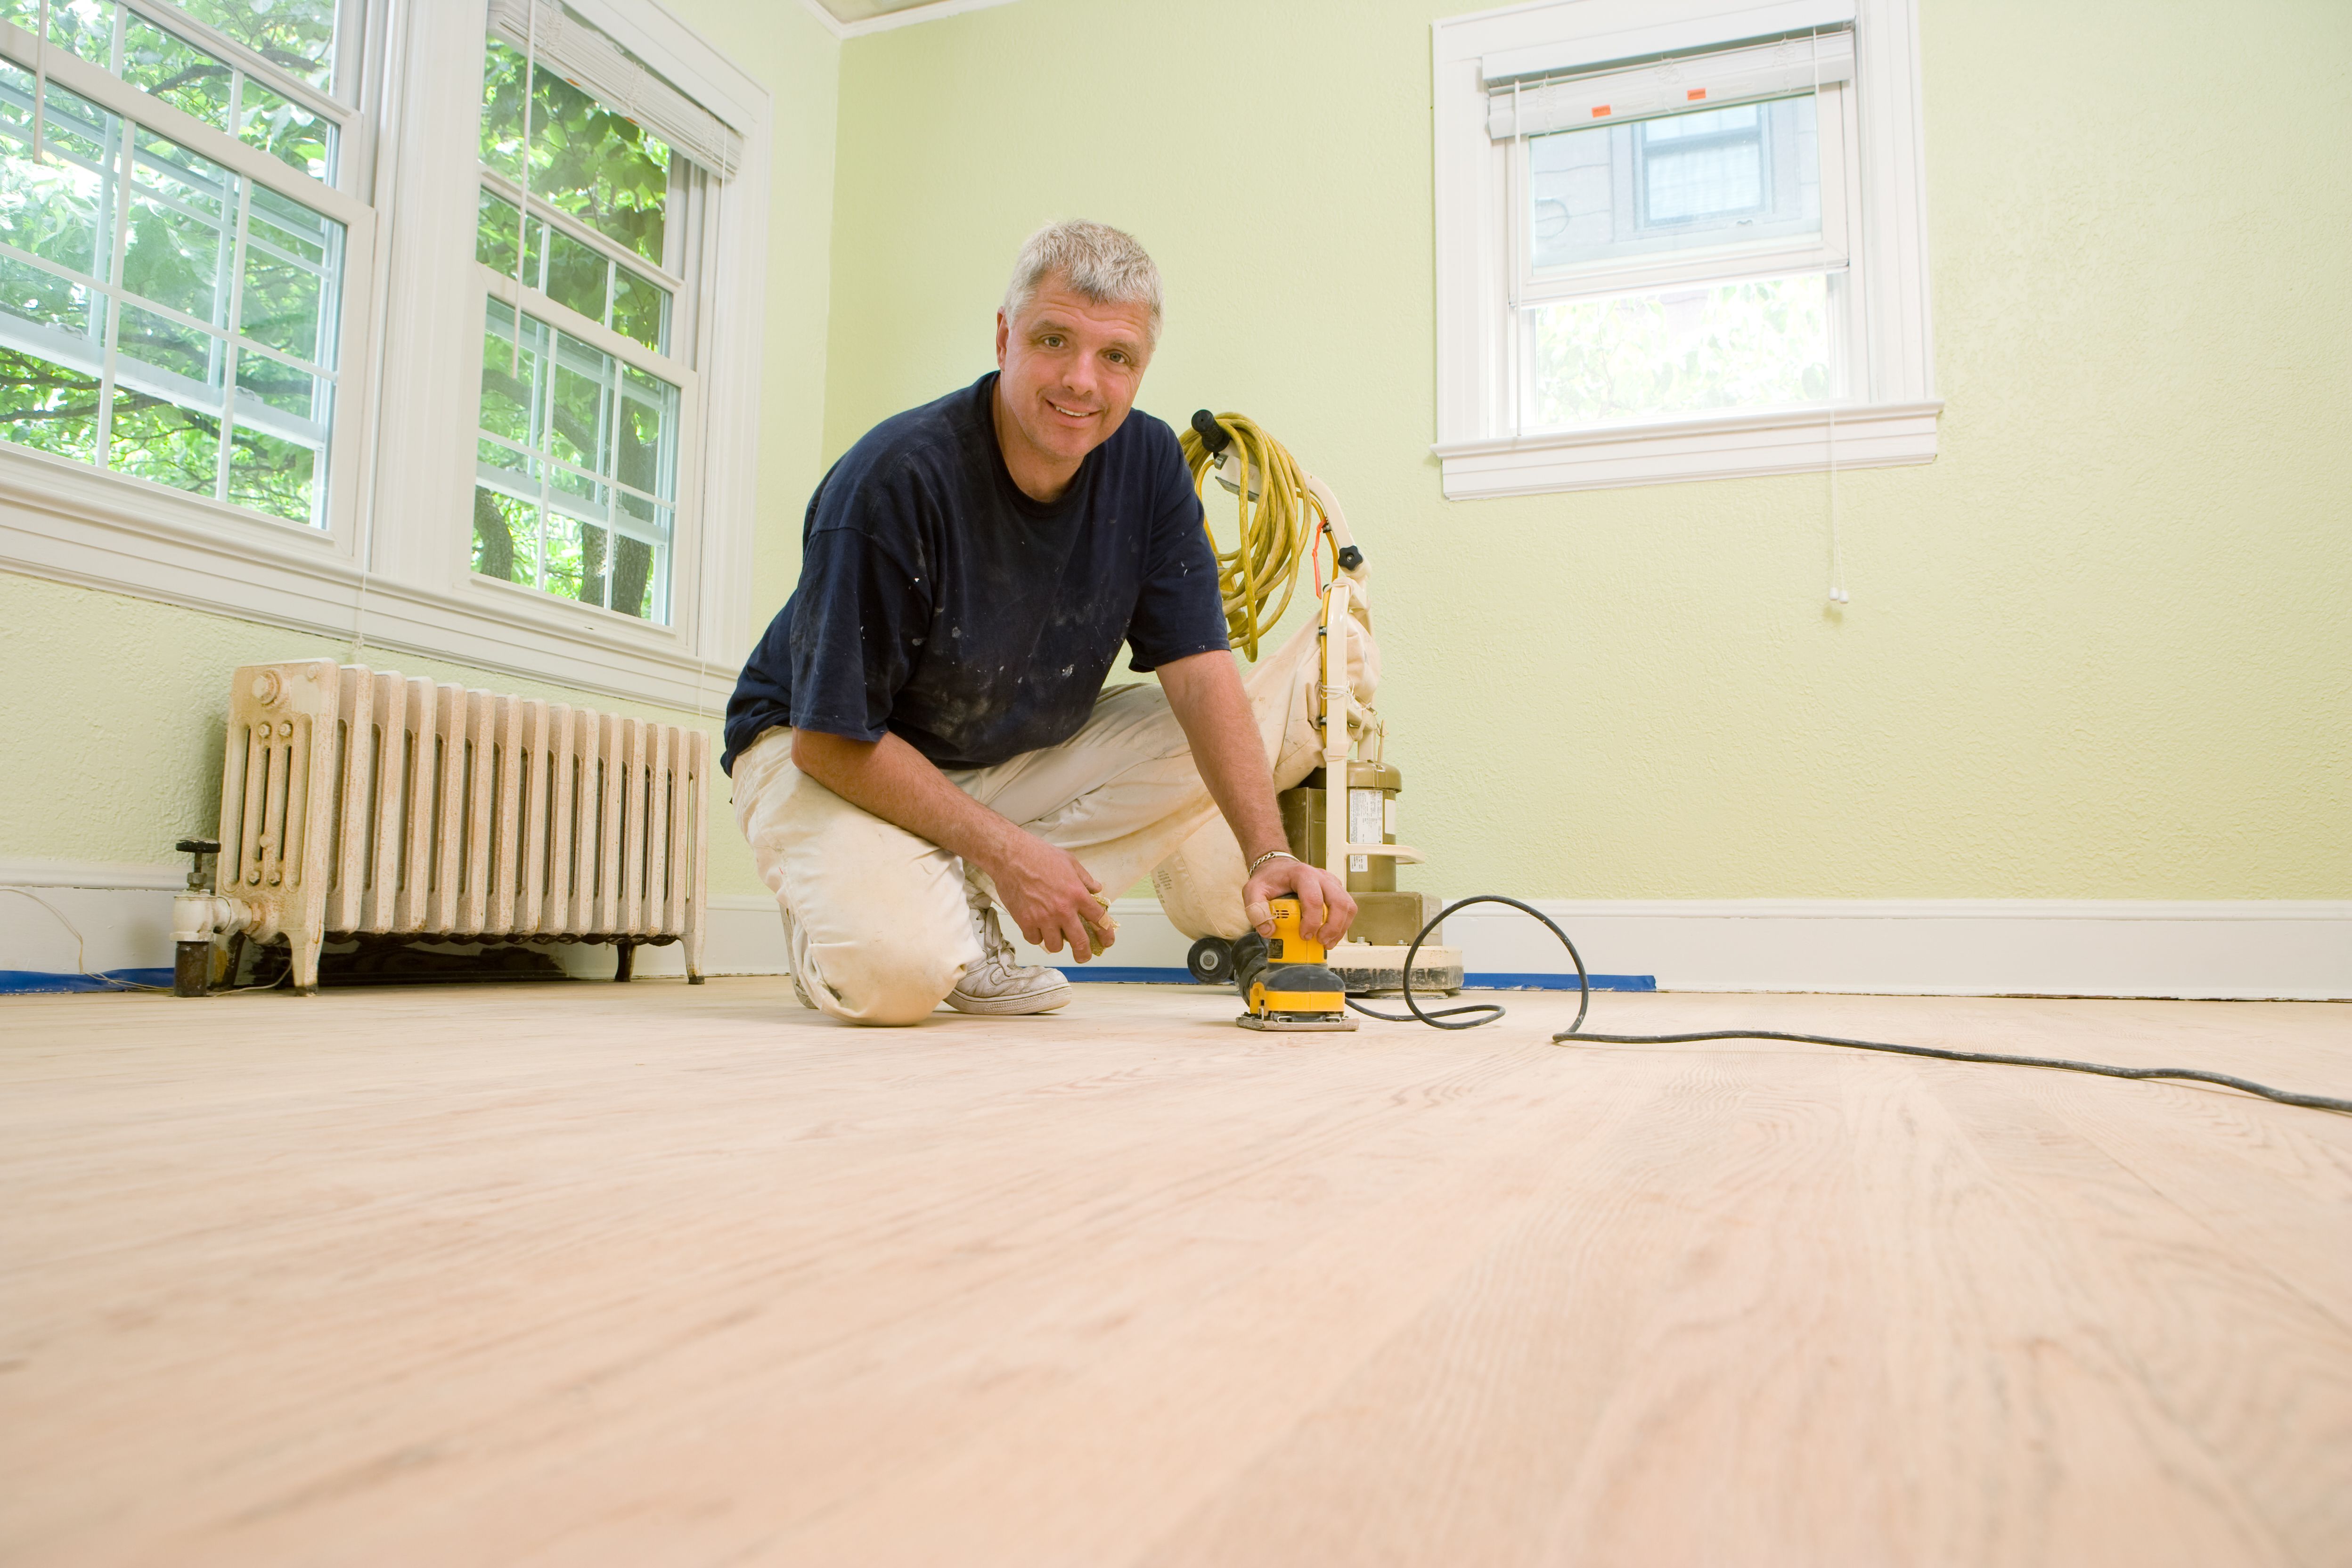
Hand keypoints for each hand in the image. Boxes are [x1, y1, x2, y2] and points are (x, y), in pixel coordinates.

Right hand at [986, 832, 1115, 962]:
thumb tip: (1097, 889)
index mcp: (1077, 894)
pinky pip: (1035, 940)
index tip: (1107, 941)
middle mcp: (1062, 910)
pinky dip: (1037, 937)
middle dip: (1084, 954)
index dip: (1106, 933)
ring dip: (1057, 943)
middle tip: (1083, 956)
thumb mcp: (1070, 862)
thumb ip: (1085, 879)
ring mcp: (1043, 918)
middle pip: (1080, 942)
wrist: (1011, 856)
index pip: (1099, 919)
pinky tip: (1037, 928)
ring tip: (1054, 935)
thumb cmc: (1041, 855)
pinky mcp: (1025, 922)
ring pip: (1055, 946)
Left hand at [1243, 856, 1354, 949]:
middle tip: (1321, 942)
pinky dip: (1342, 924)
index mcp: (1302, 874)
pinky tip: (1330, 935)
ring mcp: (1331, 883)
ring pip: (1348, 906)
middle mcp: (1321, 877)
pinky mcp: (1336, 891)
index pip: (1314, 899)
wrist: (1277, 867)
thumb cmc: (1268, 880)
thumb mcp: (1253, 891)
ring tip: (1327, 942)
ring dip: (1341, 927)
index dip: (1312, 921)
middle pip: (1339, 902)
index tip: (1304, 936)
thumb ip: (1256, 910)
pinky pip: (1347, 908)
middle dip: (1333, 927)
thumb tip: (1269, 931)